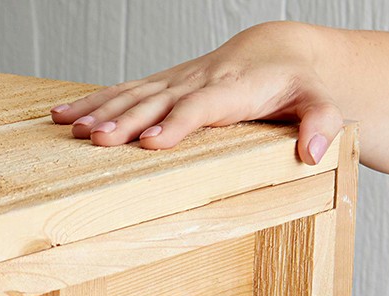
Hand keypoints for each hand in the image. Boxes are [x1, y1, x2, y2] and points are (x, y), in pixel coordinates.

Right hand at [50, 22, 342, 164]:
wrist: (280, 53)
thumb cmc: (301, 85)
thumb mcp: (322, 102)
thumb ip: (322, 123)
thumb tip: (313, 150)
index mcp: (234, 89)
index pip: (201, 107)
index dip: (176, 123)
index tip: (151, 142)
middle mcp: (200, 81)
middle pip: (158, 101)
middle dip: (126, 120)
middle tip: (97, 141)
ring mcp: (179, 81)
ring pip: (135, 94)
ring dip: (101, 111)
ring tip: (70, 129)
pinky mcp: (165, 85)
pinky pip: (127, 92)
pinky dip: (96, 102)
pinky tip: (66, 116)